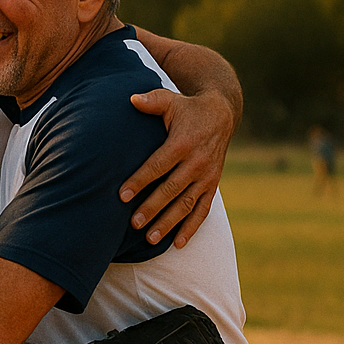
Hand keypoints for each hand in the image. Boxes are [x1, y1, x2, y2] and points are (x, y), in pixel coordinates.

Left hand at [120, 89, 234, 247]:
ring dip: (170, 223)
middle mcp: (197, 162)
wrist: (222, 113)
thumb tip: (132, 99)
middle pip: (171, 189)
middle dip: (152, 207)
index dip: (140, 181)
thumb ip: (152, 101)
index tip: (122, 195)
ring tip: (150, 238)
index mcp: (183, 143)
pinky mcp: (213, 185)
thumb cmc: (186, 107)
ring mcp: (207, 176)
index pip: (158, 165)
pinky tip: (178, 244)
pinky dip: (192, 228)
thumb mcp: (171, 100)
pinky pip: (203, 210)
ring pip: (187, 204)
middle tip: (133, 223)